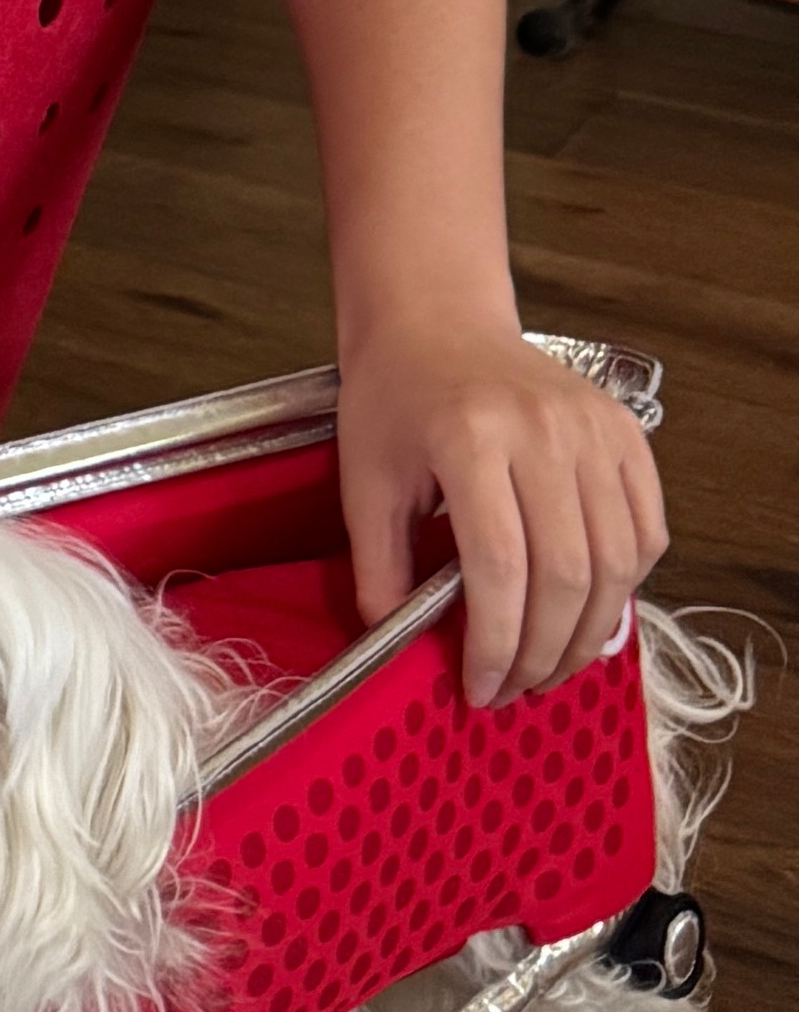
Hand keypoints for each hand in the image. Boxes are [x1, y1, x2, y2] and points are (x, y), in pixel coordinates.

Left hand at [337, 318, 665, 703]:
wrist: (438, 323)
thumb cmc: (395, 398)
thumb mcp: (364, 480)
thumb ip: (379, 568)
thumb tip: (396, 649)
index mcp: (470, 437)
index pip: (499, 566)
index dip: (494, 641)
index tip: (480, 687)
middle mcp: (544, 430)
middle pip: (566, 572)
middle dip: (543, 650)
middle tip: (517, 688)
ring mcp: (595, 428)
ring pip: (617, 560)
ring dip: (589, 631)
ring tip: (552, 664)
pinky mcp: (628, 432)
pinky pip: (648, 529)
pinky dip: (627, 584)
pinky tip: (589, 611)